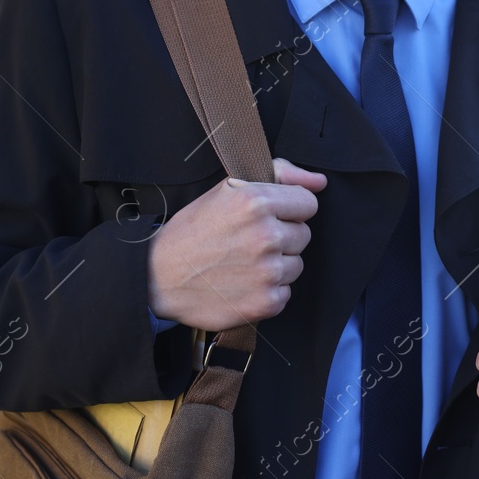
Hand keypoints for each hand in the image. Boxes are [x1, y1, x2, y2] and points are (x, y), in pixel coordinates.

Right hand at [147, 157, 326, 330]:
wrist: (158, 277)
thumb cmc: (193, 231)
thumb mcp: (228, 189)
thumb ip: (279, 175)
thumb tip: (320, 182)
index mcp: (256, 202)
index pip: (307, 203)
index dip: (289, 209)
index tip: (269, 216)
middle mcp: (266, 236)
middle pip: (303, 234)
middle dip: (282, 236)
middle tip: (248, 241)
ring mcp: (267, 272)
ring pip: (296, 264)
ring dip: (276, 264)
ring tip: (243, 263)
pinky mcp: (266, 303)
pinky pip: (286, 292)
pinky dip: (268, 290)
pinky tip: (242, 283)